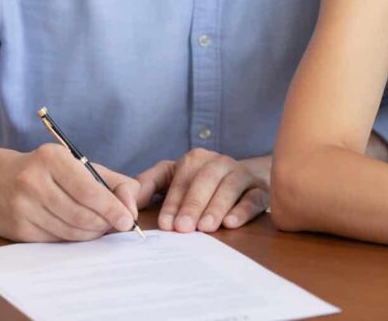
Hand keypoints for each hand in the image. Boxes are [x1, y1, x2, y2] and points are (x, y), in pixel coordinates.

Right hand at [0, 143, 140, 241]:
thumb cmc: (46, 171)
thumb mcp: (78, 164)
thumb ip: (113, 182)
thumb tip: (132, 209)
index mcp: (51, 159)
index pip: (89, 191)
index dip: (112, 209)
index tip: (128, 220)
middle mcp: (33, 181)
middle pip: (81, 215)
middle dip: (104, 224)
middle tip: (115, 225)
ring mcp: (22, 207)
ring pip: (70, 231)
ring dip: (91, 234)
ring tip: (98, 227)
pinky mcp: (16, 229)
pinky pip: (55, 241)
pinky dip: (72, 238)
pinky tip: (77, 230)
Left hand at [136, 149, 269, 232]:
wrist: (241, 178)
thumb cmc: (199, 182)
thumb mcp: (172, 177)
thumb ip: (149, 184)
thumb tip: (127, 199)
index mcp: (195, 159)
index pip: (183, 179)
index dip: (174, 202)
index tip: (166, 224)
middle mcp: (219, 163)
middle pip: (206, 180)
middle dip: (193, 204)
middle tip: (184, 228)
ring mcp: (241, 175)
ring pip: (230, 188)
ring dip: (217, 207)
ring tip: (206, 227)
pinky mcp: (260, 189)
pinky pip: (254, 198)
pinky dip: (243, 210)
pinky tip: (231, 223)